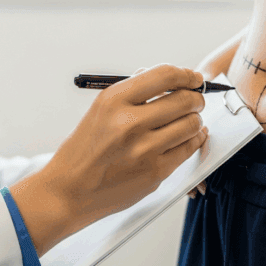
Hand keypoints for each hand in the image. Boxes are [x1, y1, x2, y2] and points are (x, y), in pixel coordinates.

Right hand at [11, 64, 208, 254]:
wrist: (69, 190)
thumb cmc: (85, 148)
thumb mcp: (100, 110)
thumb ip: (133, 92)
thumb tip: (168, 79)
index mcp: (114, 101)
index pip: (164, 76)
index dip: (186, 75)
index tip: (194, 78)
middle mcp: (129, 123)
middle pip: (183, 100)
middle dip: (195, 98)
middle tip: (195, 100)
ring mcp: (144, 150)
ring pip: (191, 124)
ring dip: (195, 119)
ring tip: (189, 120)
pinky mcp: (155, 173)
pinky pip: (188, 149)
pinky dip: (194, 139)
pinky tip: (190, 136)